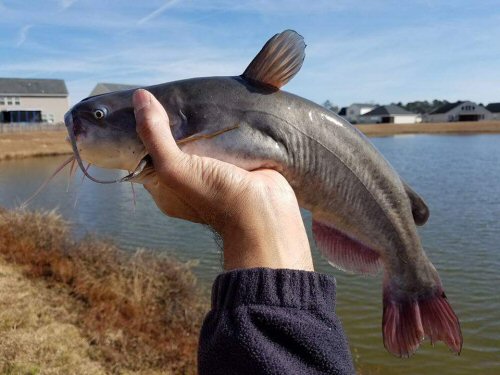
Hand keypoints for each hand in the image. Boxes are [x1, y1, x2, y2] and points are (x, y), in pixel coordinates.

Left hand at [133, 89, 312, 271]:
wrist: (266, 213)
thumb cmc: (215, 196)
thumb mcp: (174, 168)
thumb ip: (154, 136)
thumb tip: (139, 97)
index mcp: (166, 188)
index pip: (146, 155)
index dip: (144, 131)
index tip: (145, 103)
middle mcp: (188, 181)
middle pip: (174, 146)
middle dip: (173, 123)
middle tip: (173, 94)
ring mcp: (213, 173)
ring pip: (200, 142)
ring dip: (199, 123)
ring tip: (195, 94)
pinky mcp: (236, 164)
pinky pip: (223, 141)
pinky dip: (221, 126)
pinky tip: (220, 106)